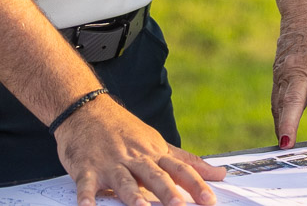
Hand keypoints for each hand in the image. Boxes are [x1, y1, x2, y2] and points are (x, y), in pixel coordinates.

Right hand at [56, 94, 224, 205]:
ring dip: (132, 195)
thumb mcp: (158, 143)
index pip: (180, 169)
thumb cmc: (125, 131)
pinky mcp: (87, 168)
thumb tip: (220, 173)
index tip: (210, 200)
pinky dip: (86, 196)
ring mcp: (111, 163)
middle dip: (167, 191)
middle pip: (154, 175)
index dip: (196, 184)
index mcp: (154, 153)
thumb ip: (187, 162)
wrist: (88, 110)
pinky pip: (86, 184)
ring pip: (123, 180)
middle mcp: (135, 158)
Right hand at [272, 8, 306, 147]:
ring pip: (280, 100)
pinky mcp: (276, 71)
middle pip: (293, 99)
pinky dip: (277, 114)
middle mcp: (300, 67)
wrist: (306, 9)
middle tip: (288, 144)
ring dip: (280, 123)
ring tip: (283, 143)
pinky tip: (281, 129)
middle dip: (289, 123)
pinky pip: (275, 96)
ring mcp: (285, 69)